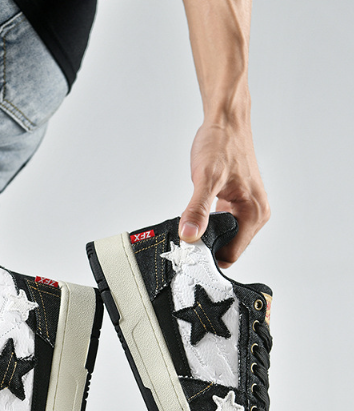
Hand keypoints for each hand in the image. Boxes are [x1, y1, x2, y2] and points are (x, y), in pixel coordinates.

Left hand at [179, 120, 269, 267]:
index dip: (209, 257)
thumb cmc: (221, 143)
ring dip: (208, 236)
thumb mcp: (206, 178)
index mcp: (254, 212)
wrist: (226, 121)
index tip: (189, 252)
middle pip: (229, 248)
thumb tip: (190, 234)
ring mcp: (248, 208)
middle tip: (186, 239)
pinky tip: (197, 217)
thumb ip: (197, 209)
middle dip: (207, 247)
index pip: (231, 254)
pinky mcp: (238, 203)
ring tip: (191, 225)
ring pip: (225, 237)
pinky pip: (223, 224)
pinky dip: (209, 225)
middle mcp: (256, 213)